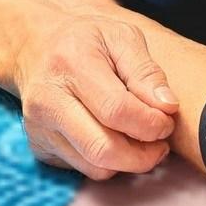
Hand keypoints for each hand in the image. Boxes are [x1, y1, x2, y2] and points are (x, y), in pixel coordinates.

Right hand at [10, 9, 178, 180]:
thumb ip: (146, 71)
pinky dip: (108, 163)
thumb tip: (168, 107)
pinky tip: (116, 140)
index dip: (150, 123)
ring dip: (128, 162)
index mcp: (71, 64)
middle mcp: (48, 100)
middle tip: (161, 143)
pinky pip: (83, 169)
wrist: (36, 47)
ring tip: (143, 141)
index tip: (167, 121)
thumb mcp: (122, 36)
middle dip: (143, 155)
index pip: (116, 110)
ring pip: (94, 167)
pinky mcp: (40, 147)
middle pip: (103, 149)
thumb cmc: (86, 40)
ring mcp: (39, 128)